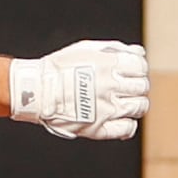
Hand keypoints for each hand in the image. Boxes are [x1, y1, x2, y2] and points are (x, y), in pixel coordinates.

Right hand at [8, 39, 148, 139]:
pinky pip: (127, 128)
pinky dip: (128, 124)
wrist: (36, 90)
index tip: (132, 72)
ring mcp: (105, 109)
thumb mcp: (86, 49)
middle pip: (142, 86)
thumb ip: (115, 49)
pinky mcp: (98, 127)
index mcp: (107, 65)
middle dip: (138, 85)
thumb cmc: (58, 68)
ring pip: (139, 107)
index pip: (140, 66)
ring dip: (136, 103)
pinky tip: (120, 118)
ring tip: (124, 102)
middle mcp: (109, 86)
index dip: (139, 68)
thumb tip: (139, 53)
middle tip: (127, 87)